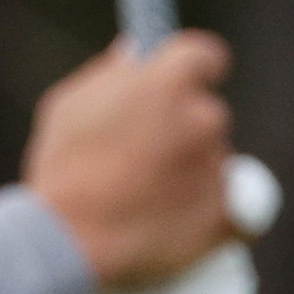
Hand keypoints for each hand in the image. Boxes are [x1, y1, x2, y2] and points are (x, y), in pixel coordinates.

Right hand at [21, 31, 234, 286]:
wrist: (70, 240)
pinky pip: (230, 205)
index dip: (194, 67)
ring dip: (190, 168)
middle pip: (205, 112)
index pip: (205, 55)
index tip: (183, 80)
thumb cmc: (63, 167)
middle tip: (144, 151)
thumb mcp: (69, 106)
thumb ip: (109, 74)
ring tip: (145, 195)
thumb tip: (135, 54)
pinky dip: (207, 209)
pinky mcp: (227, 214)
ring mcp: (218, 167)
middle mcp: (203, 118)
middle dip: (181, 126)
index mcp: (167, 83)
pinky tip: (177, 219)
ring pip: (212, 159)